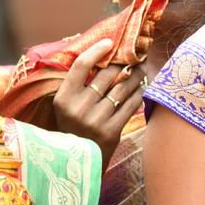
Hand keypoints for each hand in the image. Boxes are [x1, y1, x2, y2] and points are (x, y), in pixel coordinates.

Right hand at [53, 39, 144, 165]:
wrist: (77, 162)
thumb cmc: (73, 127)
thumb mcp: (66, 106)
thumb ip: (78, 84)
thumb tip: (100, 53)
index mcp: (63, 99)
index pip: (81, 66)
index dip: (97, 50)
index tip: (110, 42)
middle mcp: (78, 109)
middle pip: (107, 75)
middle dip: (123, 62)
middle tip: (134, 55)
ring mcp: (95, 121)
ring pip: (122, 89)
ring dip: (135, 76)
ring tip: (141, 68)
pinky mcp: (111, 132)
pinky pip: (129, 106)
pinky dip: (137, 94)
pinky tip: (141, 87)